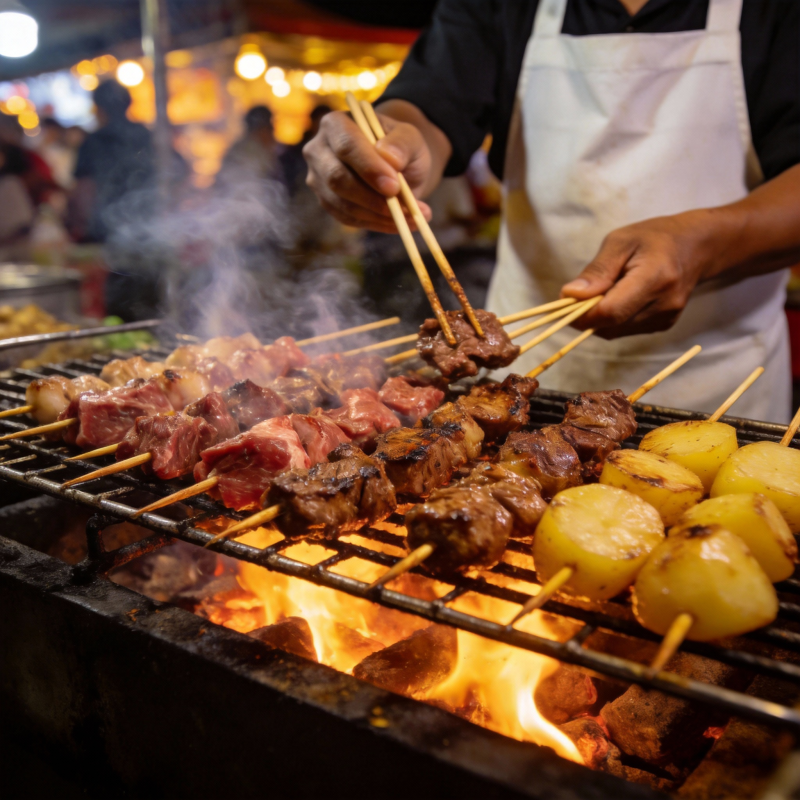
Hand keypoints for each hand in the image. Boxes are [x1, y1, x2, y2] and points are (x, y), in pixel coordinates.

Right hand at [303, 109, 432, 232]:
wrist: (396, 165)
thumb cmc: (400, 147)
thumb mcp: (410, 137)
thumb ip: (402, 143)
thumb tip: (390, 158)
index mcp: (336, 124)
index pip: (346, 146)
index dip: (369, 168)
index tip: (394, 186)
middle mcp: (319, 150)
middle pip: (337, 178)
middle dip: (372, 197)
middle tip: (404, 207)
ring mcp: (319, 179)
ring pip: (343, 204)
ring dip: (379, 215)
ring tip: (413, 217)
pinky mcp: (328, 203)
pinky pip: (349, 219)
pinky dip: (377, 224)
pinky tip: (400, 223)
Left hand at [560, 213, 708, 338]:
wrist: (697, 246)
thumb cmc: (655, 237)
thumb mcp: (621, 241)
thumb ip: (597, 270)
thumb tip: (570, 295)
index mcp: (655, 279)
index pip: (610, 312)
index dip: (581, 313)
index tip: (565, 300)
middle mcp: (664, 304)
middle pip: (610, 325)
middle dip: (587, 314)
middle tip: (581, 292)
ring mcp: (666, 319)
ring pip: (615, 332)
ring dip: (599, 317)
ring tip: (604, 289)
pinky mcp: (664, 325)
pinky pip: (625, 330)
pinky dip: (613, 319)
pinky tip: (619, 297)